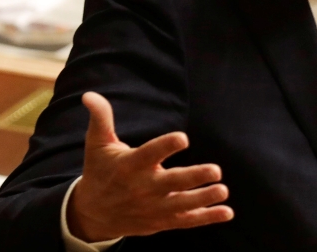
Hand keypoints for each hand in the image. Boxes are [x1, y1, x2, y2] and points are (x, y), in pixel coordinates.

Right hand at [67, 92, 233, 242]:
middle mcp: (142, 187)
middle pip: (171, 182)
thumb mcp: (97, 144)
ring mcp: (153, 207)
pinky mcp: (161, 220)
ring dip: (203, 198)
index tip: (183, 137)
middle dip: (193, 177)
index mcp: (129, 165)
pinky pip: (186, 220)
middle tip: (216, 170)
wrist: (91, 214)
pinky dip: (206, 217)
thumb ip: (101, 118)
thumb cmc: (100, 171)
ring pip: (181, 204)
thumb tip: (90, 95)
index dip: (165, 146)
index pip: (149, 154)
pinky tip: (226, 212)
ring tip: (223, 190)